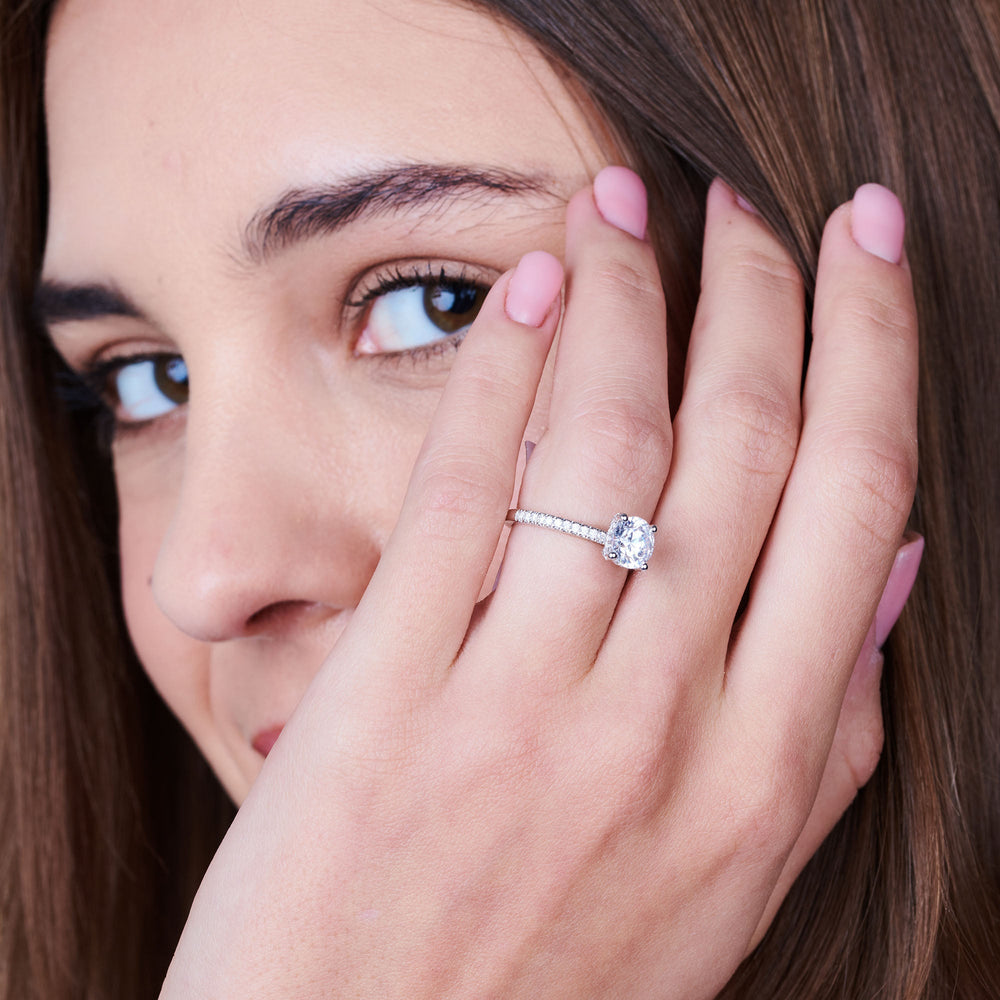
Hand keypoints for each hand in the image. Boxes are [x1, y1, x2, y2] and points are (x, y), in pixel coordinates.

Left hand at [161, 170, 917, 998]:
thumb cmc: (552, 983)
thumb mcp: (732, 880)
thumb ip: (825, 732)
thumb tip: (898, 572)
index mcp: (763, 770)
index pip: (858, 504)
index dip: (873, 349)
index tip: (869, 246)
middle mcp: (662, 724)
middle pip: (745, 446)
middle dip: (760, 293)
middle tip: (751, 201)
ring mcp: (524, 707)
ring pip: (607, 442)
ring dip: (623, 295)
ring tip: (619, 203)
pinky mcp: (391, 700)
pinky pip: (462, 495)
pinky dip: (498, 373)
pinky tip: (521, 289)